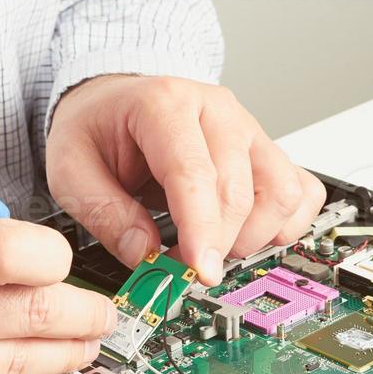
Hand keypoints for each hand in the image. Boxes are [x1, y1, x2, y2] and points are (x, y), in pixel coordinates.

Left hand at [47, 75, 326, 284]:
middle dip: (215, 245)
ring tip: (212, 247)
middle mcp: (216, 110)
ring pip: (282, 192)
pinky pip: (302, 190)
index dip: (201, 230)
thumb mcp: (70, 169)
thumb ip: (105, 214)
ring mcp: (249, 128)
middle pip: (239, 192)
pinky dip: (284, 224)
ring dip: (253, 237)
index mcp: (164, 104)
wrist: (114, 101)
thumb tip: (147, 257)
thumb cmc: (96, 128)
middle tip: (182, 268)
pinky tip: (248, 234)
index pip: (195, 173)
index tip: (199, 272)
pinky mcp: (266, 149)